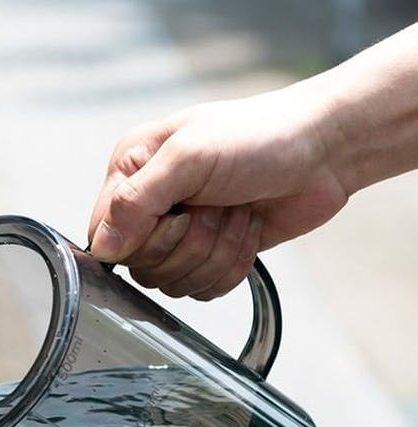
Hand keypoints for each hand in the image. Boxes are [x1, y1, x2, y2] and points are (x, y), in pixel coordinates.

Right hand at [88, 85, 349, 298]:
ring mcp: (180, 233)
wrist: (324, 150)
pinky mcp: (210, 255)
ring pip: (174, 283)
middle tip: (216, 207)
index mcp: (132, 171)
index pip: (105, 235)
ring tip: (236, 213)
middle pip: (142, 266)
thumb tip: (102, 248)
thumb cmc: (260, 136)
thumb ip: (135, 201)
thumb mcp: (188, 157)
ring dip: (216, 251)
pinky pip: (203, 290)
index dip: (142, 239)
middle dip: (190, 242)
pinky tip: (246, 230)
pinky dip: (232, 265)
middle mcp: (150, 204)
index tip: (179, 215)